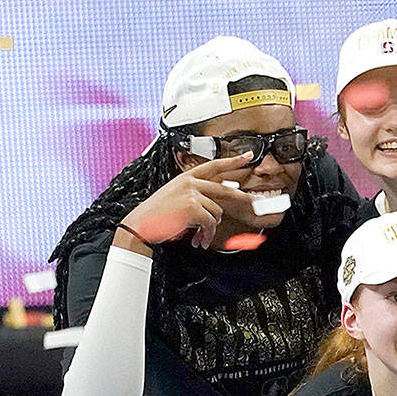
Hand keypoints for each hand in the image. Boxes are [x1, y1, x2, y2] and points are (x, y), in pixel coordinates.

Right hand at [119, 153, 255, 248]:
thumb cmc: (158, 214)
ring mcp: (192, 194)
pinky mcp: (193, 207)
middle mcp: (190, 183)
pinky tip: (198, 239)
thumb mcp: (177, 196)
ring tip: (199, 235)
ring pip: (217, 212)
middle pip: (224, 189)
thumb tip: (217, 203)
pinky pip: (210, 223)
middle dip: (242, 197)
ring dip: (210, 228)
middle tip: (255, 201)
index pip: (214, 166)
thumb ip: (197, 195)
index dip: (232, 161)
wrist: (141, 224)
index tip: (248, 156)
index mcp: (187, 178)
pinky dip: (206, 234)